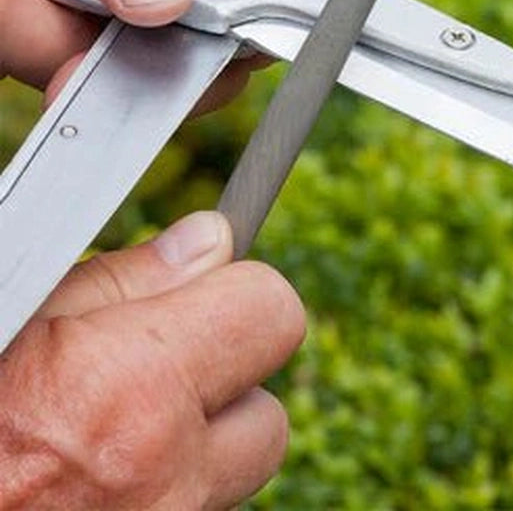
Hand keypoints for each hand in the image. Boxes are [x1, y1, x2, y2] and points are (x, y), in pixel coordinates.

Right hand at [0, 212, 305, 508]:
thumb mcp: (17, 313)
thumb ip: (126, 279)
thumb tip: (211, 241)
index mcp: (134, 388)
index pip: (274, 310)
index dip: (241, 294)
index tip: (211, 292)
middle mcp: (165, 475)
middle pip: (270, 407)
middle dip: (225, 384)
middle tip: (153, 376)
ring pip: (237, 470)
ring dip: (200, 446)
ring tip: (114, 436)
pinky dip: (172, 490)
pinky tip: (102, 483)